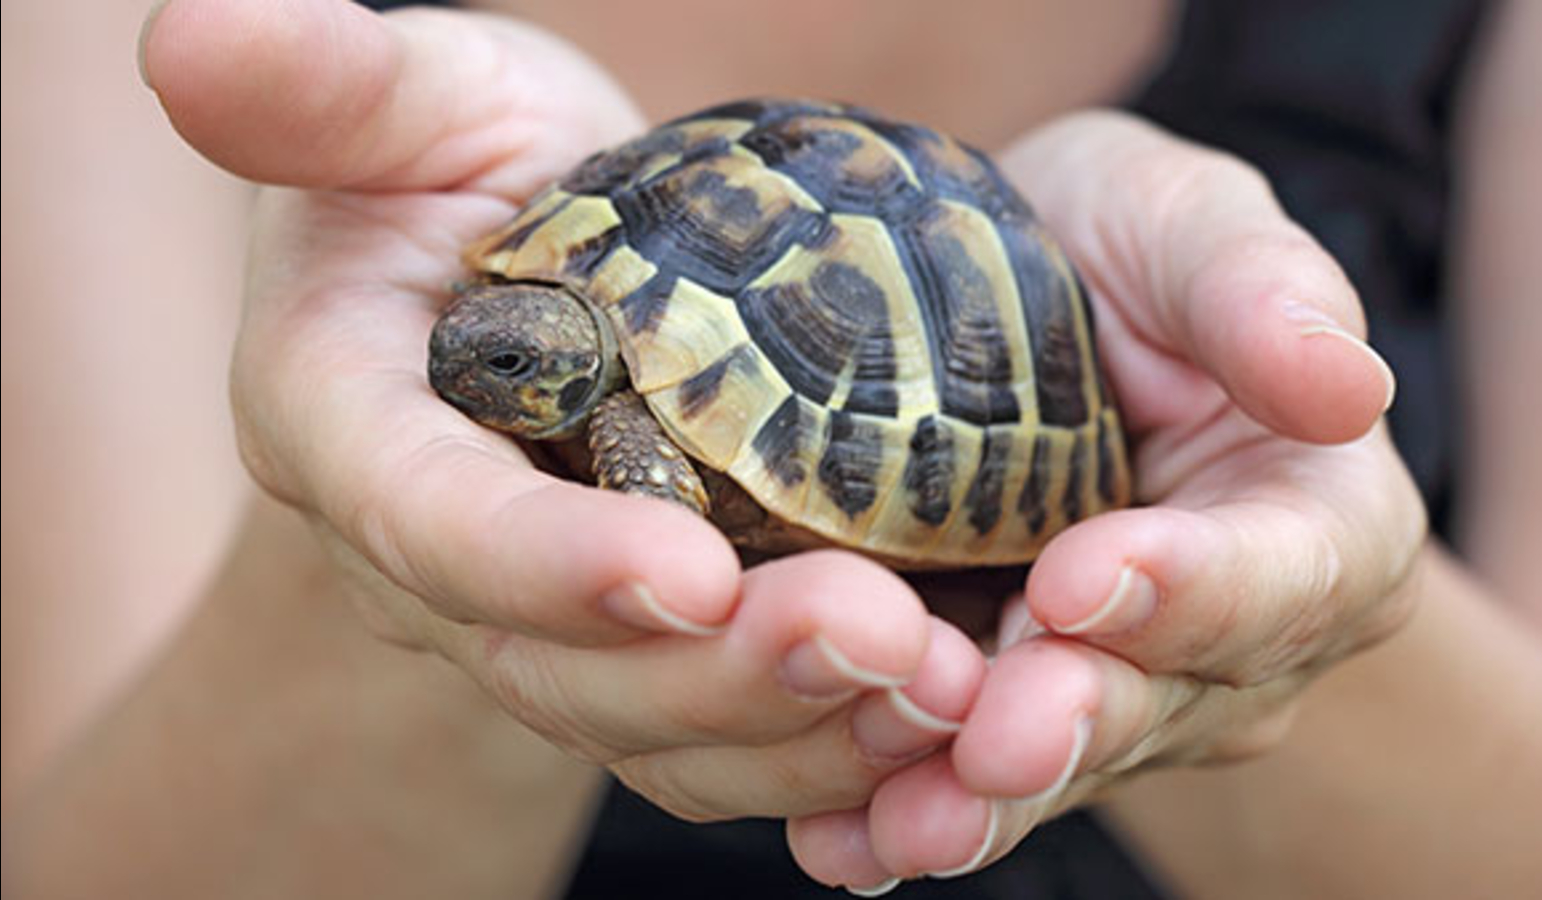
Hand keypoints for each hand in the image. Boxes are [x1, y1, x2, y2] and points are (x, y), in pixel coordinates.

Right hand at [141, 0, 982, 822]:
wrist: (527, 275)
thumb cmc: (461, 172)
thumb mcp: (416, 108)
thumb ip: (332, 90)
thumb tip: (194, 35)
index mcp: (349, 426)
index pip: (429, 519)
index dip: (543, 564)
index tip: (690, 574)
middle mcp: (432, 558)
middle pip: (557, 664)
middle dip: (715, 672)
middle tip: (882, 641)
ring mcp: (535, 621)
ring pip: (649, 726)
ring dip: (793, 725)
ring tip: (937, 689)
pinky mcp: (628, 650)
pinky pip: (713, 732)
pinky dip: (817, 738)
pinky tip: (928, 710)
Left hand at [789, 111, 1426, 889]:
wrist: (1017, 297)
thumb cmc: (1118, 248)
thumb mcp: (1190, 228)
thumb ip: (1261, 294)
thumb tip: (1346, 386)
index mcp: (1312, 522)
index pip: (1281, 573)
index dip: (1192, 589)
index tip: (1085, 578)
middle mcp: (1229, 638)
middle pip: (1158, 698)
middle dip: (1067, 723)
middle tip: (994, 743)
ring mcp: (1117, 687)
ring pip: (1052, 760)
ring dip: (974, 800)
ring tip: (901, 826)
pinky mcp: (1008, 706)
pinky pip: (961, 771)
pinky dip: (895, 803)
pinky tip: (838, 839)